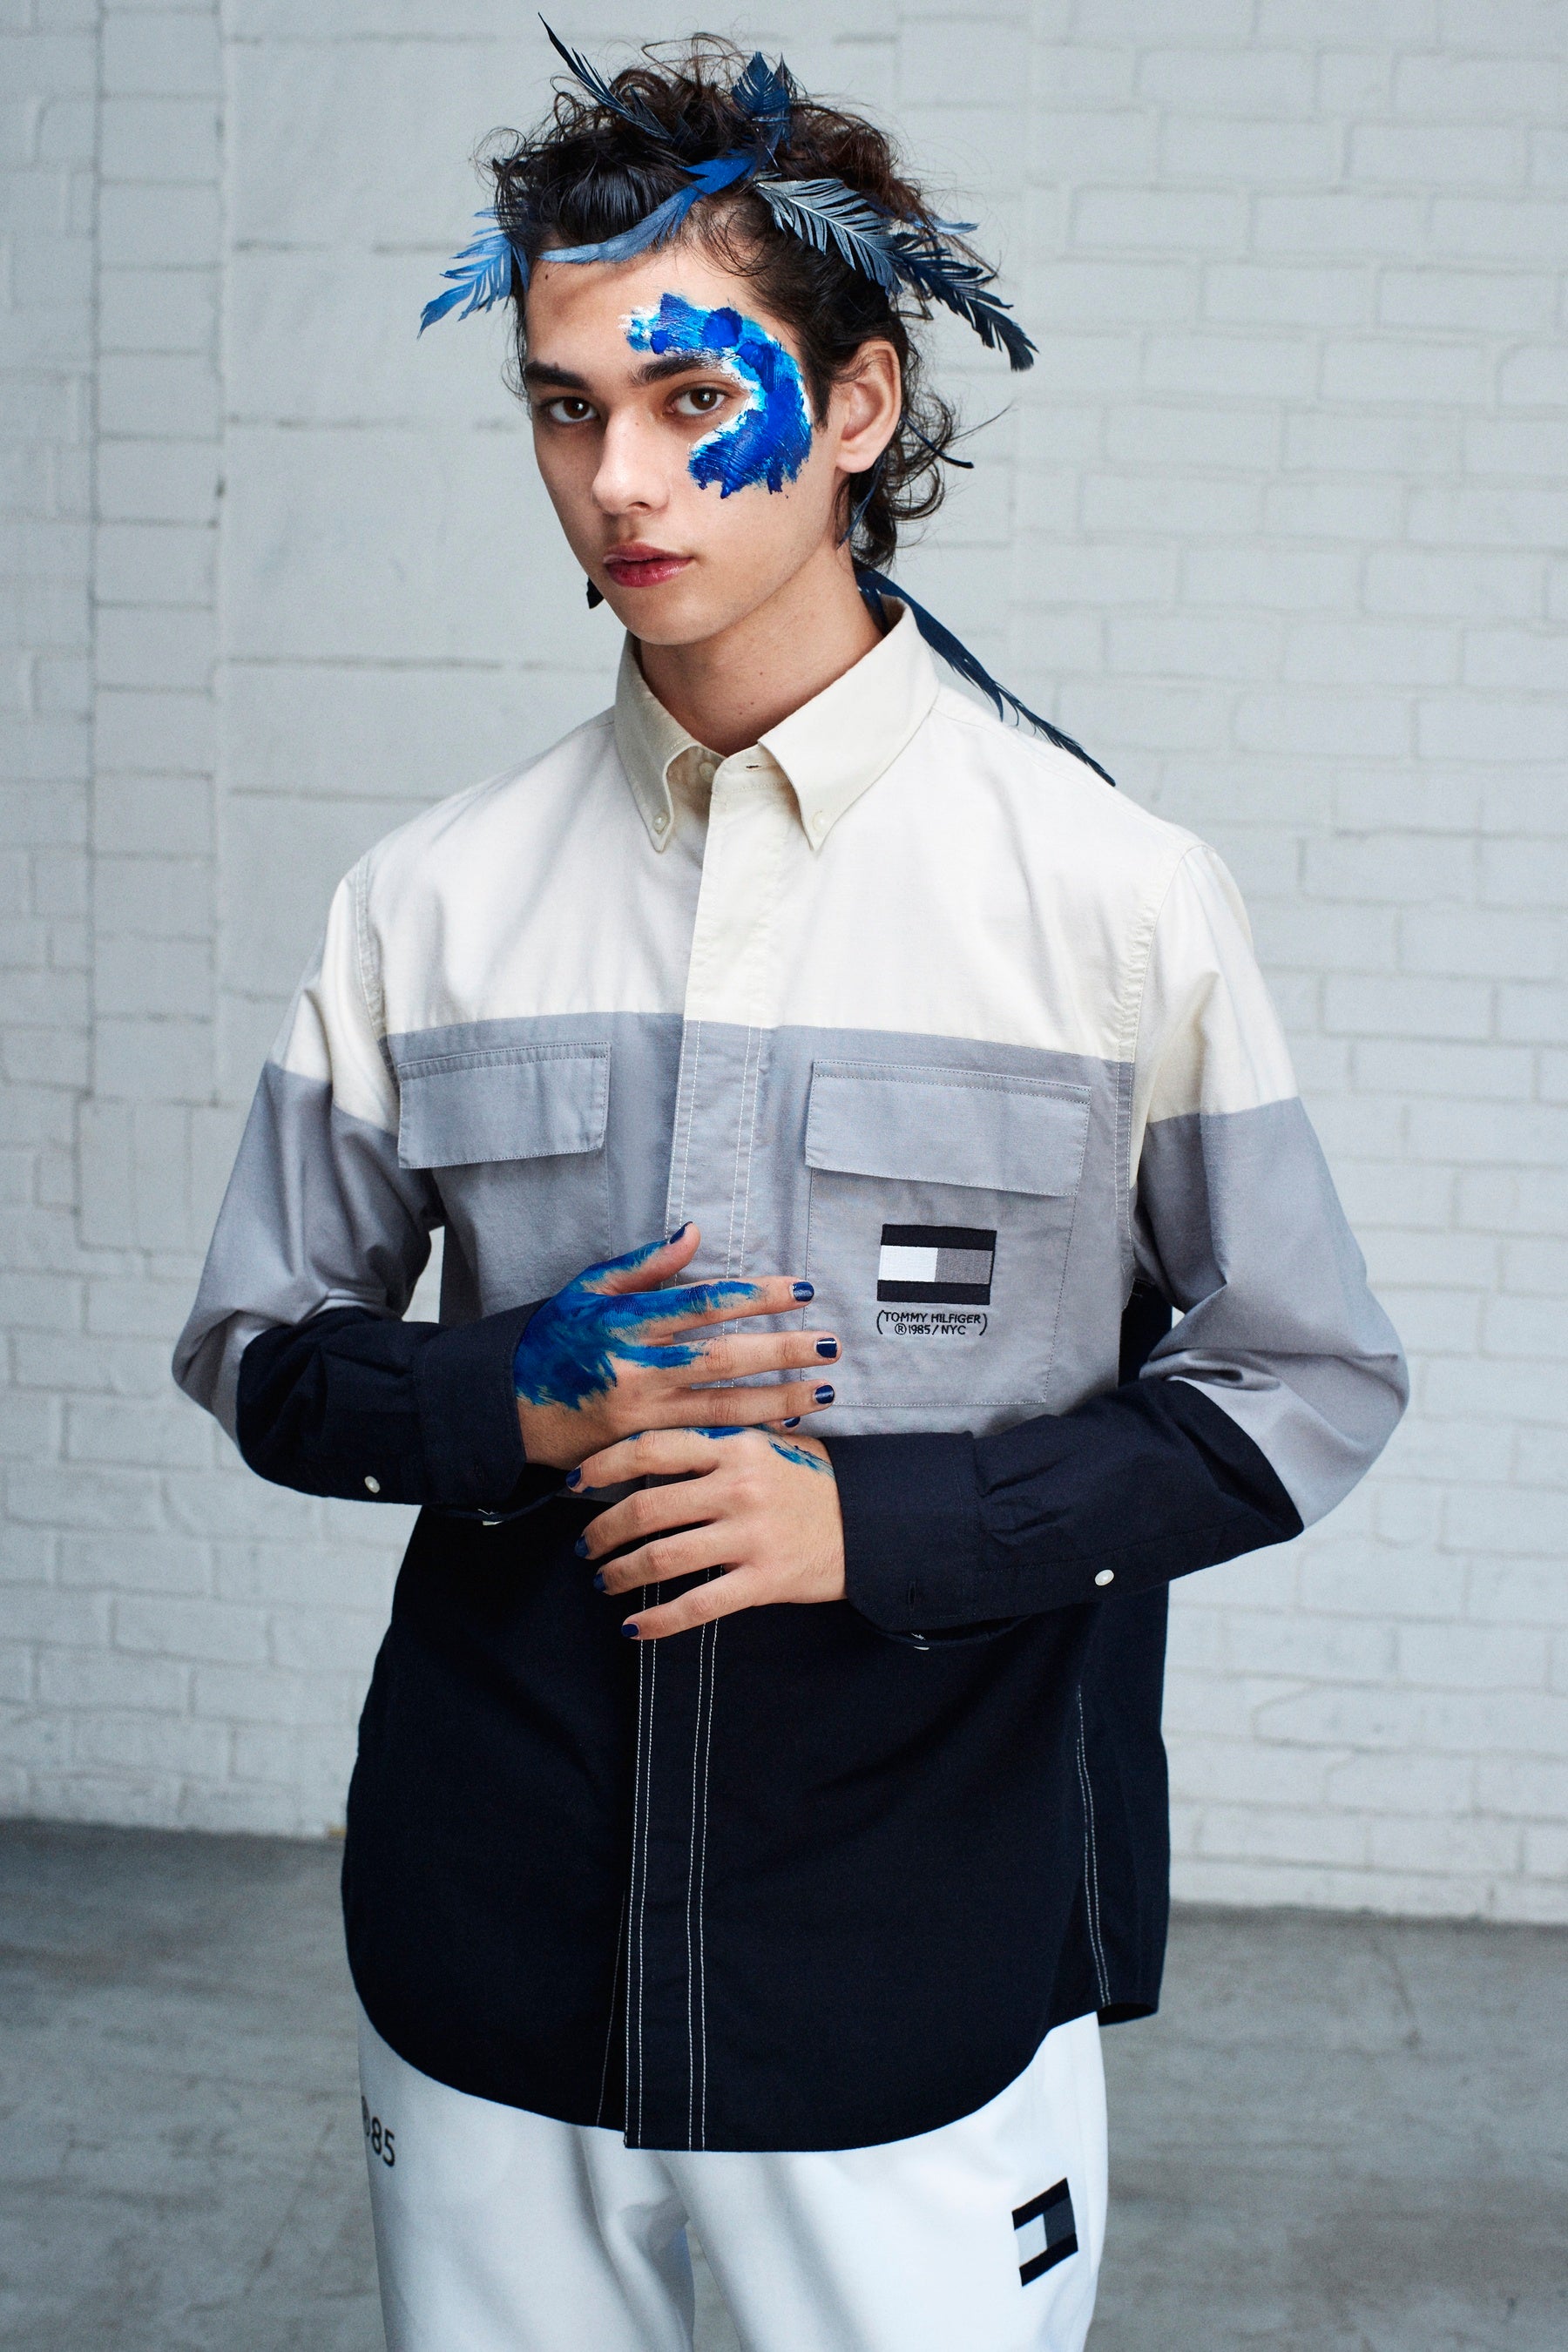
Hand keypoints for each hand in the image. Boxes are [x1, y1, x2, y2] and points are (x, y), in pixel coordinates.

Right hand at [514, 1223, 839, 1470]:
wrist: (507, 1409)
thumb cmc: (552, 1342)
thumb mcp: (587, 1291)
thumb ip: (644, 1266)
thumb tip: (693, 1233)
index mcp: (624, 1322)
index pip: (703, 1304)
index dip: (755, 1296)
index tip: (800, 1291)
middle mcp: (636, 1368)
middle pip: (723, 1358)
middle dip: (781, 1352)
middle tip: (830, 1344)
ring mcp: (641, 1413)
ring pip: (723, 1407)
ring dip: (780, 1399)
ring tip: (827, 1391)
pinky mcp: (643, 1445)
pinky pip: (706, 1439)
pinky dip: (749, 1432)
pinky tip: (787, 1425)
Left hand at [571, 1424, 845, 1639]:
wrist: (871, 1522)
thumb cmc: (813, 1481)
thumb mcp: (768, 1445)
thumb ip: (714, 1446)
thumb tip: (647, 1455)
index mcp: (733, 1445)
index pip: (651, 1447)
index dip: (604, 1464)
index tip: (577, 1480)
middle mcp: (736, 1487)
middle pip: (646, 1508)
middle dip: (603, 1530)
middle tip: (585, 1545)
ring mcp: (749, 1535)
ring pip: (662, 1557)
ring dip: (621, 1572)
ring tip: (605, 1579)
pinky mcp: (763, 1581)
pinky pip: (697, 1605)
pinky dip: (657, 1621)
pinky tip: (632, 1628)